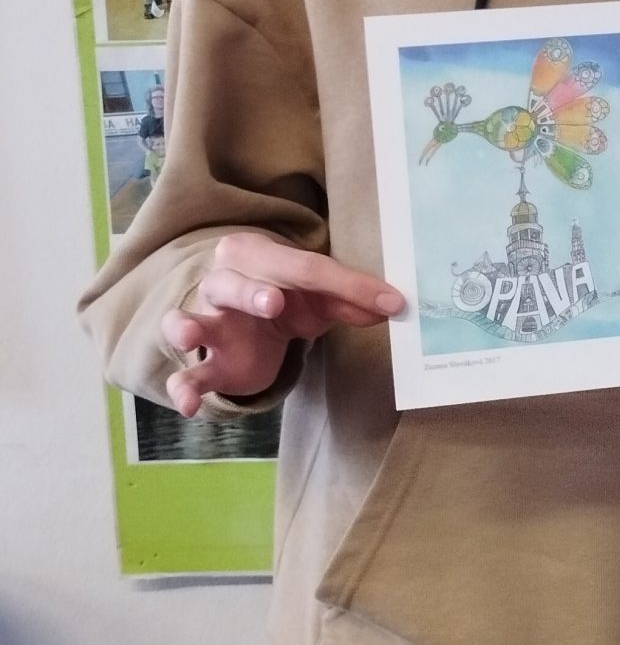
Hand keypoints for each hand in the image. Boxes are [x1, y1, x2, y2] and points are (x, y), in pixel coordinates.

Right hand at [160, 232, 403, 416]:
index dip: (348, 285)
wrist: (246, 326)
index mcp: (260, 256)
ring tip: (190, 335)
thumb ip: (353, 299)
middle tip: (273, 302)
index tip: (388, 302)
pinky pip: (187, 375)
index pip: (304, 267)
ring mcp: (209, 323)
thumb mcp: (321, 297)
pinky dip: (183, 387)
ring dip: (190, 326)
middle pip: (235, 283)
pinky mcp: (208, 364)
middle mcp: (225, 283)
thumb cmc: (286, 300)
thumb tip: (395, 304)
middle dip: (252, 292)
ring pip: (191, 319)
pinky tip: (189, 405)